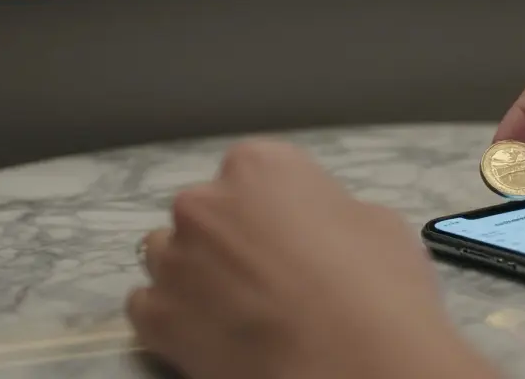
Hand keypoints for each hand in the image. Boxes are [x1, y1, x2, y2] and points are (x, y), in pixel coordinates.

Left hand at [127, 141, 494, 378]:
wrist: (353, 366)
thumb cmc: (376, 290)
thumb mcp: (377, 224)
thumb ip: (330, 212)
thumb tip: (321, 229)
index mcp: (260, 166)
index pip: (256, 170)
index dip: (279, 206)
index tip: (297, 235)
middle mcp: (205, 203)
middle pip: (207, 210)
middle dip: (231, 237)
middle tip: (271, 275)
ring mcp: (173, 260)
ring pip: (169, 253)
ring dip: (195, 272)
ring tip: (237, 306)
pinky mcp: (156, 317)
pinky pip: (147, 305)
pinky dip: (173, 316)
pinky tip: (211, 332)